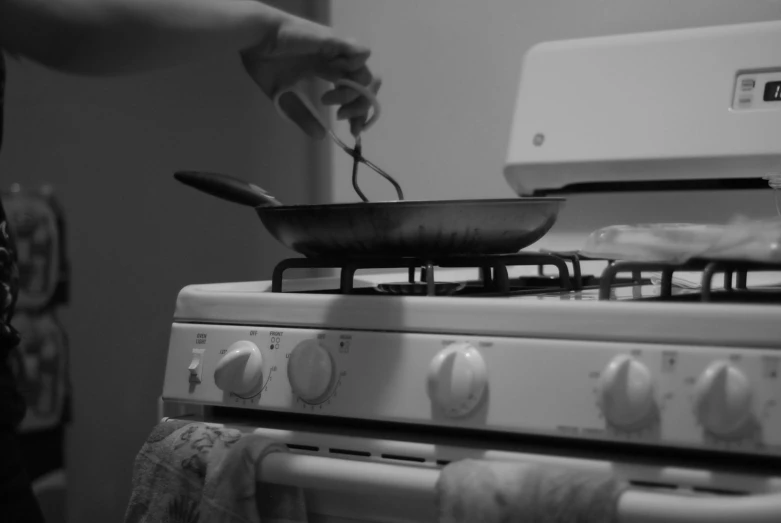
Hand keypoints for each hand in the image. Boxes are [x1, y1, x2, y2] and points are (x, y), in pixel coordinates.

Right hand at [241, 15, 380, 137]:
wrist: (254, 40)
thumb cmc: (265, 62)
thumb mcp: (285, 98)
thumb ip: (303, 116)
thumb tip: (321, 137)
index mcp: (328, 70)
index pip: (355, 92)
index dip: (358, 112)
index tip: (353, 131)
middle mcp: (337, 61)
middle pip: (366, 86)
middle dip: (360, 108)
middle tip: (342, 118)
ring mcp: (337, 51)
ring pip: (365, 74)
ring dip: (353, 93)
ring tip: (328, 101)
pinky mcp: (335, 42)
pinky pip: (361, 53)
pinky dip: (358, 68)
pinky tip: (338, 80)